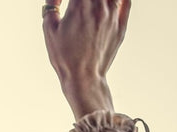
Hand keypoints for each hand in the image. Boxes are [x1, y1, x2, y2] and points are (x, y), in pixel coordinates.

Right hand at [42, 0, 130, 118]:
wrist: (83, 79)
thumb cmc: (65, 58)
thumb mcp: (50, 32)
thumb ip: (51, 8)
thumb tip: (55, 0)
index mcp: (79, 6)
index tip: (66, 3)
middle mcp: (98, 6)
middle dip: (85, 0)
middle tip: (80, 7)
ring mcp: (112, 14)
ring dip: (99, 0)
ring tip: (92, 7)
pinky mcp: (121, 24)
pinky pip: (126, 1)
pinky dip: (120, 0)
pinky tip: (109, 4)